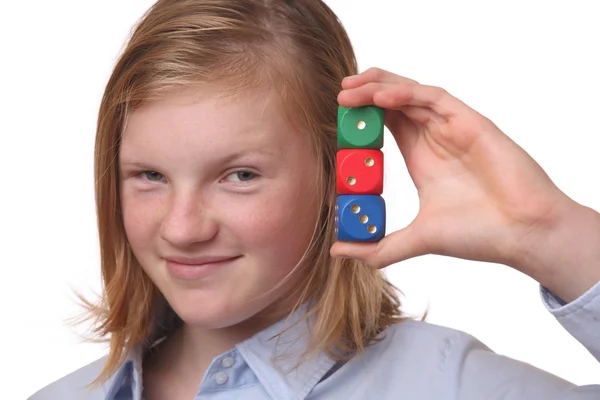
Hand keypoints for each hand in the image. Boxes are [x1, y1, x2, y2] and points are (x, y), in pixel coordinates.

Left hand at [330, 68, 599, 300]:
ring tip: (351, 89)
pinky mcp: (471, 122)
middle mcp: (436, 138)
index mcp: (422, 158)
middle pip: (396, 102)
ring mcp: (453, 128)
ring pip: (411, 93)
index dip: (363, 115)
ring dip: (380, 87)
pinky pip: (434, 98)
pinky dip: (407, 93)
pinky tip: (381, 97)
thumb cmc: (479, 235)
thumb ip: (378, 248)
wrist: (523, 235)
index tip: (338, 114)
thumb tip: (338, 252)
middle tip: (339, 93)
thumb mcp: (416, 239)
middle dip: (366, 93)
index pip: (387, 124)